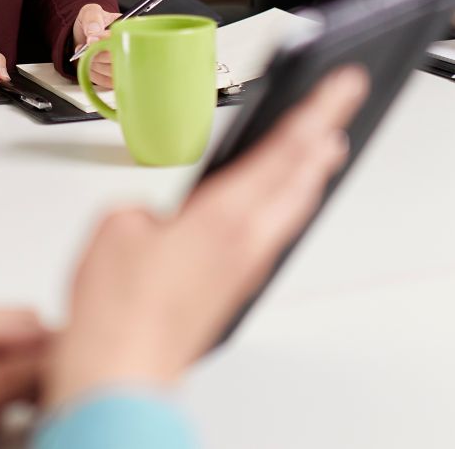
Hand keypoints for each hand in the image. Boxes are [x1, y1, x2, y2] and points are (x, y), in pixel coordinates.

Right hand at [45, 65, 367, 408]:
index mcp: (223, 216)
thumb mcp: (116, 227)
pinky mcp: (231, 291)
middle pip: (299, 182)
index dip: (315, 112)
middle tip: (340, 110)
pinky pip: (272, 236)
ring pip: (290, 210)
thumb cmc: (119, 307)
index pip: (282, 151)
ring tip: (320, 150)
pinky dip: (285, 207)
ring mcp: (242, 271)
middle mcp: (244, 244)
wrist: (122, 369)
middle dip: (322, 139)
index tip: (339, 87)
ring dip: (308, 175)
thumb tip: (151, 221)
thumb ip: (140, 210)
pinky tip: (275, 208)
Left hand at [72, 4, 121, 86]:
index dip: (105, 41)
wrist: (84, 35)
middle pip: (119, 59)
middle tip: (85, 47)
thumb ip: (92, 18)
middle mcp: (131, 48)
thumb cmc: (91, 22)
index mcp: (129, 30)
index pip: (124, 39)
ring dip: (93, 64)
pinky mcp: (118, 76)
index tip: (90, 39)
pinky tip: (89, 63)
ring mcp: (126, 64)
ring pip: (112, 73)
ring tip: (86, 53)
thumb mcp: (90, 12)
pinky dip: (93, 74)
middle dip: (97, 54)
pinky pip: (107, 82)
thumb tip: (94, 33)